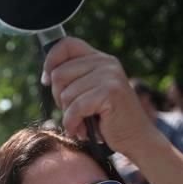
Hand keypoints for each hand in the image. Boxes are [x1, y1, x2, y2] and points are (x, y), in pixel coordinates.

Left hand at [43, 38, 157, 154]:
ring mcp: (110, 76)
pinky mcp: (110, 92)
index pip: (67, 44)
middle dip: (59, 99)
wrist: (136, 139)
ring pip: (65, 94)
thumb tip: (46, 75)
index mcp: (100, 59)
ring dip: (68, 116)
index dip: (51, 60)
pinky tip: (82, 131)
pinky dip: (73, 124)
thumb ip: (73, 80)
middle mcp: (106, 63)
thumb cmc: (107, 120)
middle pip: (59, 73)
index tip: (46, 80)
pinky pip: (75, 108)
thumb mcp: (89, 94)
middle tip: (74, 112)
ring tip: (83, 124)